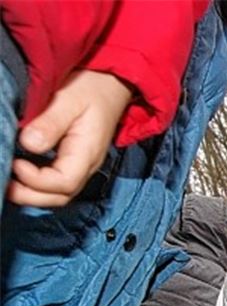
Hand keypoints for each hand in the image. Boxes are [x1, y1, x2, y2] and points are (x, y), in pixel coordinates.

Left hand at [8, 70, 131, 206]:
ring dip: (32, 193)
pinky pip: (56, 183)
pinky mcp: (72, 161)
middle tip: (4, 184)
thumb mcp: (70, 99)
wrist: (111, 84)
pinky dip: (36, 185)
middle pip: (61, 196)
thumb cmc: (92, 88)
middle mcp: (87, 165)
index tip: (15, 163)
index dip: (37, 180)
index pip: (64, 182)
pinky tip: (19, 173)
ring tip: (8, 182)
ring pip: (58, 194)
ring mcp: (81, 165)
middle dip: (30, 195)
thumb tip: (28, 143)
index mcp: (88, 152)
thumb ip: (51, 123)